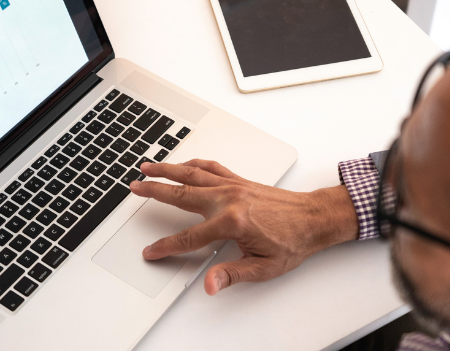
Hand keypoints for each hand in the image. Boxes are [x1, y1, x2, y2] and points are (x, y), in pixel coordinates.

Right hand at [130, 160, 358, 294]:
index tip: (151, 251)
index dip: (166, 247)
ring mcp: (233, 186)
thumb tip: (210, 284)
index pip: (188, 238)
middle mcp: (228, 199)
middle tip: (134, 187)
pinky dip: (194, 164)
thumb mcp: (263, 267)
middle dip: (154, 191)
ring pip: (192, 174)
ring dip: (168, 169)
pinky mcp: (240, 180)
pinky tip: (184, 164)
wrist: (315, 218)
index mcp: (231, 222)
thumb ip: (232, 274)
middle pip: (181, 194)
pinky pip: (211, 168)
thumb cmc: (293, 242)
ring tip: (147, 165)